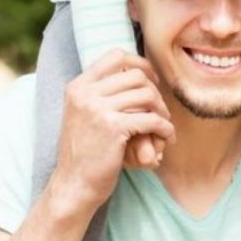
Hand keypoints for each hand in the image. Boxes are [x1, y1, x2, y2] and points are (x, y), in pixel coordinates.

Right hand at [51, 49, 174, 209]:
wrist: (73, 184)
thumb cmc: (84, 152)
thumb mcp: (82, 114)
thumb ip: (99, 93)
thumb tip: (130, 71)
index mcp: (77, 86)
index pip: (115, 55)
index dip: (140, 64)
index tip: (152, 81)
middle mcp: (85, 93)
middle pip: (136, 75)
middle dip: (155, 91)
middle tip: (160, 110)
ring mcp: (98, 109)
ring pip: (147, 95)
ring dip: (162, 111)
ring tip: (164, 125)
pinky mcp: (113, 128)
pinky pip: (152, 119)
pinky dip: (165, 128)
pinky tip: (167, 138)